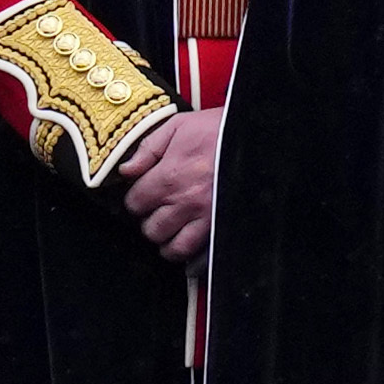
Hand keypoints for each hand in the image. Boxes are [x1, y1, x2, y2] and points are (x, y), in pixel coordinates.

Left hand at [109, 108, 219, 263]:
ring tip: (172, 230)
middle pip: (152, 229)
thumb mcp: (178, 126)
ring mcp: (207, 216)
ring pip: (174, 247)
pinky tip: (189, 245)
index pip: (135, 203)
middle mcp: (185, 201)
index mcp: (169, 176)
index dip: (136, 200)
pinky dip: (192, 257)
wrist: (257, 135)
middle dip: (151, 222)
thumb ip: (148, 148)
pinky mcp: (225, 224)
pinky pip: (202, 254)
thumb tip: (125, 170)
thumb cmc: (219, 129)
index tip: (144, 196)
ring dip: (169, 241)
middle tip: (159, 213)